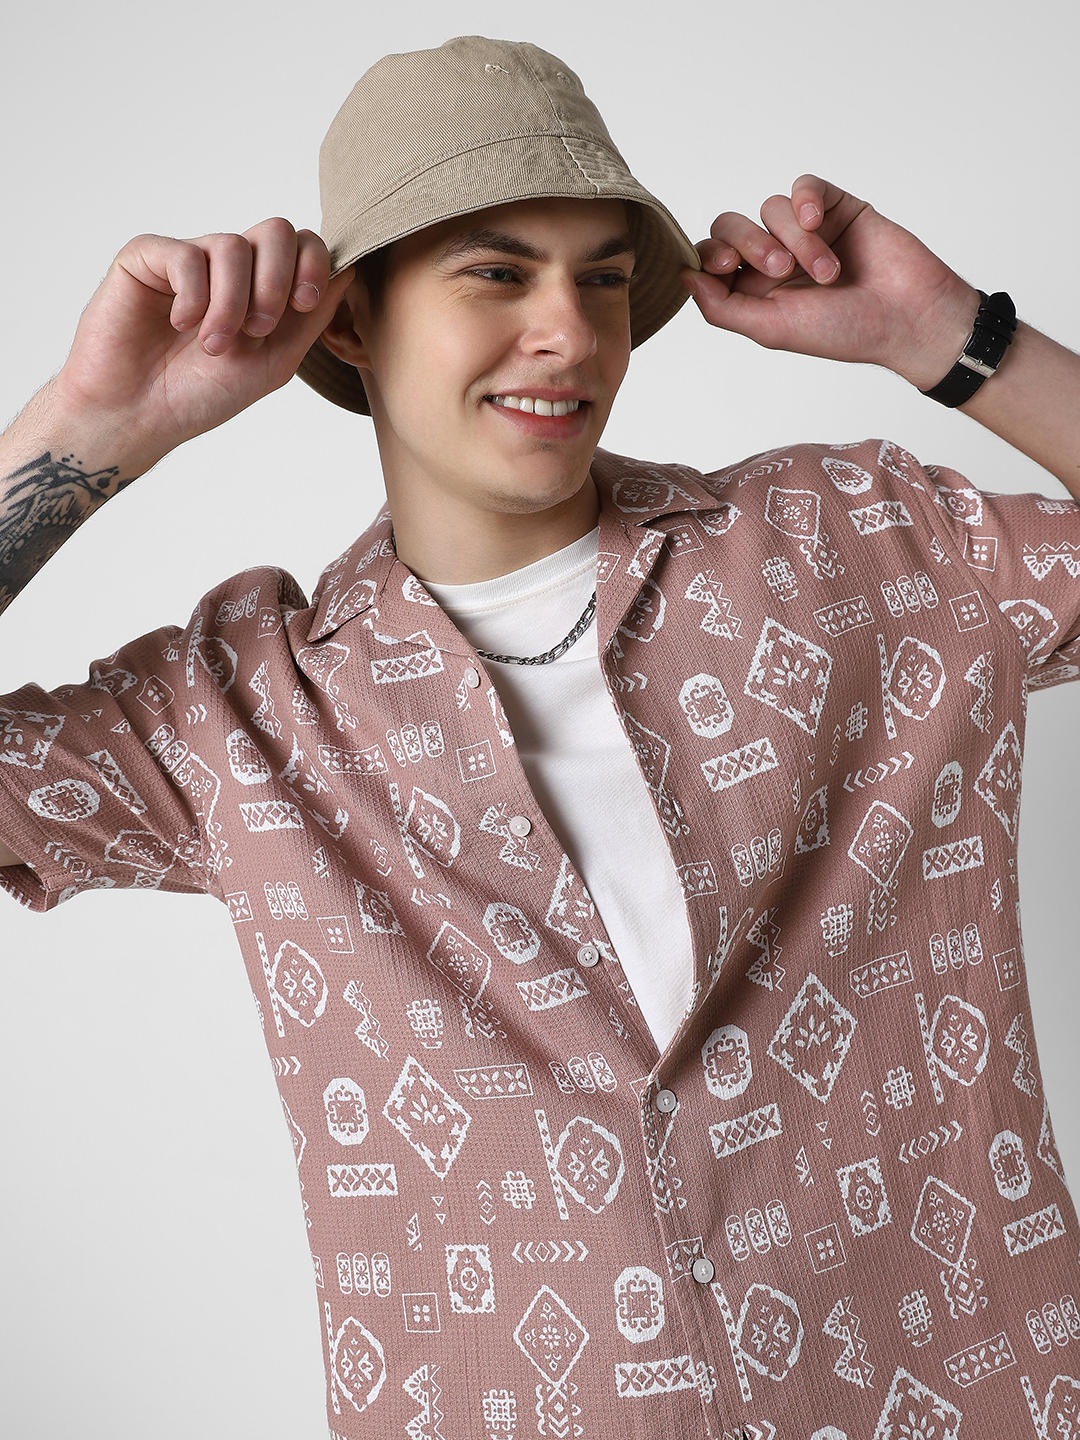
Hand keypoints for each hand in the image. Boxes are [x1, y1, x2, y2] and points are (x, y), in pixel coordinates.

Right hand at [53, 219, 355, 466]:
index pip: (303, 246)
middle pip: (276, 229)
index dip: (314, 265)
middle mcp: (228, 267)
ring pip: (233, 245)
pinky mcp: (146, 257)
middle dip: (277, 281)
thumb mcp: (274, 362)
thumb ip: (311, 319)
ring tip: (213, 345)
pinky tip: (181, 325)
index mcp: (262, 288)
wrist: (138, 415)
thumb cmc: (201, 394)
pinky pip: (186, 255)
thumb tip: (349, 269)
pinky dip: (193, 297)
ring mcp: (189, 258)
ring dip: (232, 303)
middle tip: (258, 329)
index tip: (305, 304)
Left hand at [679, 174, 981, 387]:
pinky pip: (804, 186)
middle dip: (750, 243)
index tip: (727, 266)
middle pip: (732, 225)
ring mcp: (805, 231)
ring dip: (796, 239)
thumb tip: (683, 275)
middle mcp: (775, 257)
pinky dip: (806, 200)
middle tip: (781, 268)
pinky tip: (819, 221)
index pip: (712, 258)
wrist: (908, 316)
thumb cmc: (844, 332)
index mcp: (754, 290)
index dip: (711, 255)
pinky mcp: (836, 207)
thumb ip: (722, 307)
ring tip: (828, 271)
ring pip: (772, 209)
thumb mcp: (772, 329)